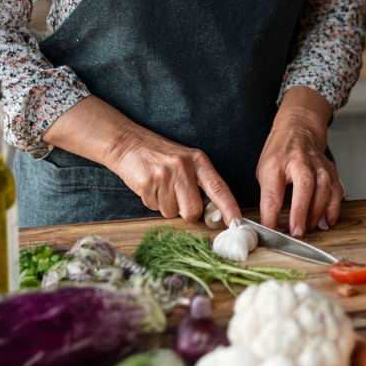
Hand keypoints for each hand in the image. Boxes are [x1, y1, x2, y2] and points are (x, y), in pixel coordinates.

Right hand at [109, 128, 241, 222]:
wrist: (129, 143)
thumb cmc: (161, 155)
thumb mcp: (187, 161)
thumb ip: (200, 182)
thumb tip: (212, 213)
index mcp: (199, 161)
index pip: (219, 188)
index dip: (229, 207)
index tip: (236, 222)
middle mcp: (184, 167)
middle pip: (193, 210)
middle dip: (185, 211)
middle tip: (176, 195)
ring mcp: (165, 175)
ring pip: (171, 213)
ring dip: (165, 205)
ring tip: (160, 186)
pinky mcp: (147, 182)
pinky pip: (154, 208)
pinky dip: (152, 201)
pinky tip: (150, 186)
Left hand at [256, 86, 341, 236]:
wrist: (298, 127)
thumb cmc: (279, 153)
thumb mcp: (264, 171)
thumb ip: (269, 196)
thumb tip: (273, 225)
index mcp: (275, 163)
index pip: (272, 193)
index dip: (271, 216)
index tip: (271, 231)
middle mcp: (298, 161)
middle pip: (304, 185)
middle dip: (301, 211)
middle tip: (297, 232)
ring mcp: (317, 163)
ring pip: (324, 186)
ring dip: (318, 211)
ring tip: (311, 227)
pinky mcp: (330, 167)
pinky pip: (336, 188)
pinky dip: (333, 206)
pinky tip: (328, 220)